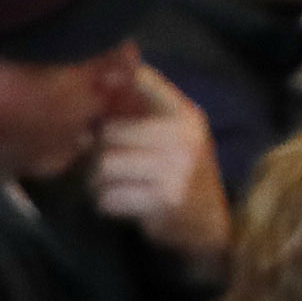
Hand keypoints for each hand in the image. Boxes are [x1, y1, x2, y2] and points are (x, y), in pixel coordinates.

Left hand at [90, 60, 232, 272]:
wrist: (206, 221)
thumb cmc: (178, 172)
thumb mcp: (171, 133)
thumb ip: (140, 106)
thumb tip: (95, 81)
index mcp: (184, 114)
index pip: (142, 80)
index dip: (111, 86)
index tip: (100, 103)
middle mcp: (184, 136)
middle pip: (108, 132)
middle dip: (97, 151)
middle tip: (105, 165)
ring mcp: (176, 167)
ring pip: (104, 165)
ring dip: (98, 181)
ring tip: (112, 185)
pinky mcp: (165, 199)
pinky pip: (109, 197)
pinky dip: (107, 203)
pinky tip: (122, 202)